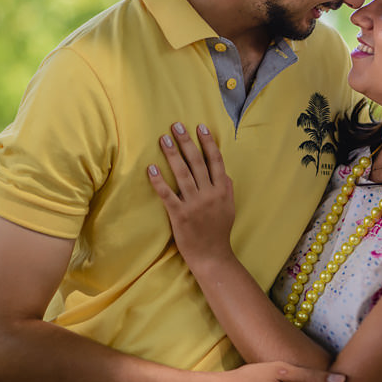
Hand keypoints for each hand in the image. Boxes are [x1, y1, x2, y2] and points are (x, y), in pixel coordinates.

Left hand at [148, 122, 234, 263]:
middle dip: (186, 142)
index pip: (215, 161)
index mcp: (222, 190)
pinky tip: (151, 169)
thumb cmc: (219, 231)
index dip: (207, 143)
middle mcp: (210, 194)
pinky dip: (159, 181)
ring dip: (172, 155)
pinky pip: (168, 195)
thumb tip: (225, 173)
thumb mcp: (230, 208)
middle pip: (197, 162)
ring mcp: (194, 204)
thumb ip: (228, 189)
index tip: (200, 127)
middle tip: (176, 126)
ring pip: (182, 174)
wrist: (212, 255)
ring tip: (164, 139)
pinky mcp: (180, 215)